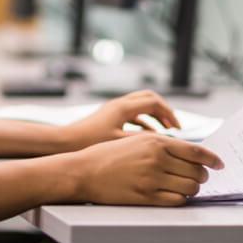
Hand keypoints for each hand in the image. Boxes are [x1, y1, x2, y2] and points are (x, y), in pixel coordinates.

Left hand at [62, 90, 181, 150]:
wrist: (64, 143)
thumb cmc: (90, 143)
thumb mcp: (121, 144)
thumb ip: (144, 141)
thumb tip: (166, 143)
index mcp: (124, 108)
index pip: (155, 102)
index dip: (170, 115)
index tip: (178, 129)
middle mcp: (119, 104)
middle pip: (149, 98)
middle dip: (164, 111)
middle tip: (174, 127)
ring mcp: (113, 109)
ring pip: (140, 105)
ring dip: (153, 117)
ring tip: (163, 133)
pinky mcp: (108, 117)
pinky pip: (132, 114)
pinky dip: (142, 122)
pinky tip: (145, 137)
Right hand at [70, 133, 223, 205]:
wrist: (84, 171)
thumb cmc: (110, 154)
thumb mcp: (137, 140)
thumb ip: (163, 145)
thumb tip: (190, 153)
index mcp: (156, 142)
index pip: (196, 151)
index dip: (212, 159)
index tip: (220, 164)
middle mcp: (156, 159)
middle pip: (196, 171)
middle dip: (202, 176)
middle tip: (199, 177)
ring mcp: (151, 179)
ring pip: (189, 187)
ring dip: (192, 188)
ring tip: (186, 186)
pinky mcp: (145, 197)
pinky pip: (176, 200)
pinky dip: (182, 198)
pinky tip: (177, 195)